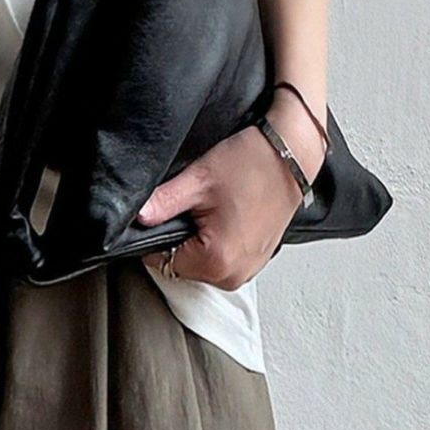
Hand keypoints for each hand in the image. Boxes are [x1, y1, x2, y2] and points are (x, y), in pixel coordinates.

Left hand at [138, 89, 325, 290]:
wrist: (291, 155)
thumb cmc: (253, 164)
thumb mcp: (198, 179)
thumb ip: (162, 202)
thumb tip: (138, 216)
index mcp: (217, 262)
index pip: (161, 260)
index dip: (156, 234)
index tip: (166, 212)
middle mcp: (235, 274)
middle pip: (182, 264)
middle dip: (179, 236)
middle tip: (193, 204)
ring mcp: (249, 269)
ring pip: (201, 261)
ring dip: (199, 238)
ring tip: (212, 207)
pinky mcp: (257, 259)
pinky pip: (223, 257)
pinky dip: (217, 239)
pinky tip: (225, 214)